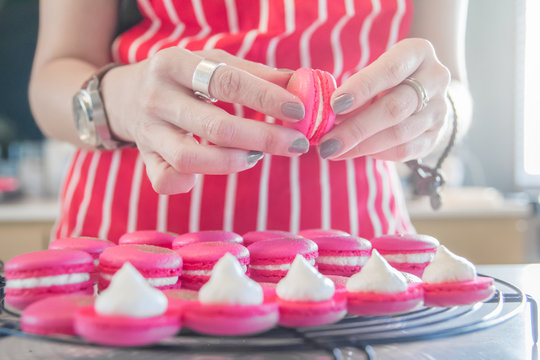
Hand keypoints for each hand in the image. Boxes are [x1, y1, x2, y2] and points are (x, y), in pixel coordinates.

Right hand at [102, 48, 308, 193]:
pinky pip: (165, 181)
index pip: (227, 82)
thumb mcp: (212, 63)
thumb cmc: (182, 77)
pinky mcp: (144, 158)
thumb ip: (254, 73)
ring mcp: (148, 132)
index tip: (299, 111)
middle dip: (263, 138)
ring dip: (232, 162)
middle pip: (214, 126)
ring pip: (190, 158)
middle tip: (297, 144)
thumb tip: (301, 84)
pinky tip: (210, 172)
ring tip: (256, 156)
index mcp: (175, 63)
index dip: (266, 98)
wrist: (125, 94)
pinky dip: (189, 183)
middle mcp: (157, 97)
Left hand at [318, 38, 450, 161]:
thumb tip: (326, 114)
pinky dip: (376, 153)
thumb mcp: (373, 72)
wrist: (425, 95)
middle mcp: (435, 78)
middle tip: (326, 142)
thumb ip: (354, 88)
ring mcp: (440, 109)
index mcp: (418, 52)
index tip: (334, 105)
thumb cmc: (386, 79)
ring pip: (399, 133)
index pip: (390, 70)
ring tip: (333, 150)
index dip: (361, 88)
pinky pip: (405, 150)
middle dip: (356, 127)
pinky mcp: (437, 135)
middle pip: (394, 108)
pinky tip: (354, 152)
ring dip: (361, 145)